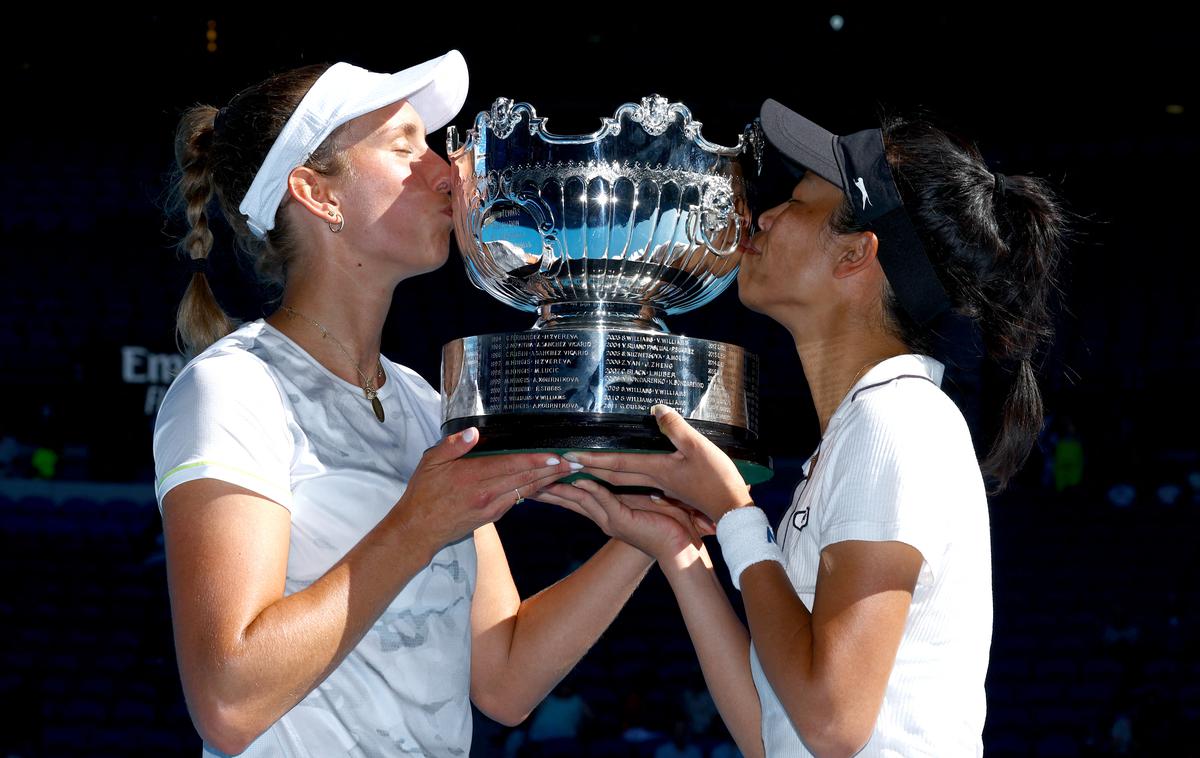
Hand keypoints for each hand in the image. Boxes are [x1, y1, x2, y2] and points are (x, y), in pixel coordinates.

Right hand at [394, 428, 580, 554]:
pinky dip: (533, 491)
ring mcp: (491, 507)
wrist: (418, 530)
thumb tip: (474, 433)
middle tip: (574, 462)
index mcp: (472, 476)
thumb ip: (453, 446)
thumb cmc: (423, 493)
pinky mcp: (492, 516)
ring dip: (548, 480)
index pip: (511, 465)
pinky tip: (545, 483)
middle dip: (552, 469)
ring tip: (567, 471)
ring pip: (525, 490)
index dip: (536, 460)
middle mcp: (486, 493)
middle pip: (525, 478)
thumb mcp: (430, 462)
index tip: (555, 454)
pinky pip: (517, 500)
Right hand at [534, 478, 714, 562]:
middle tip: (524, 478)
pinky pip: (602, 500)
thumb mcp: (645, 501)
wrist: (682, 548)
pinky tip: (577, 479)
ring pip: (580, 498)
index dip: (557, 487)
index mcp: (608, 512)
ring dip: (562, 486)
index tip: (539, 476)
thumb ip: (630, 490)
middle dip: (547, 488)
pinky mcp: (623, 520)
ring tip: (541, 477)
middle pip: (569, 499)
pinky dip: (589, 489)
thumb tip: (622, 472)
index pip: (576, 497)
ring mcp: (611, 520)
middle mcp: (604, 518)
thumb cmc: (669, 524)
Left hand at [563, 405, 753, 521]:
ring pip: (624, 481)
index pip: (617, 463)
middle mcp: (653, 481)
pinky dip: (623, 479)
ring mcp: (662, 488)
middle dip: (590, 469)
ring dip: (603, 475)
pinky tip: (621, 477)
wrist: (731, 510)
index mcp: (656, 471)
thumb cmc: (716, 480)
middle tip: (567, 464)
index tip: (570, 455)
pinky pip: (638, 484)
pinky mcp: (671, 491)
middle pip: (614, 475)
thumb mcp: (698, 448)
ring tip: (585, 469)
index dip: (593, 458)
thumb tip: (655, 409)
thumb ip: (675, 428)